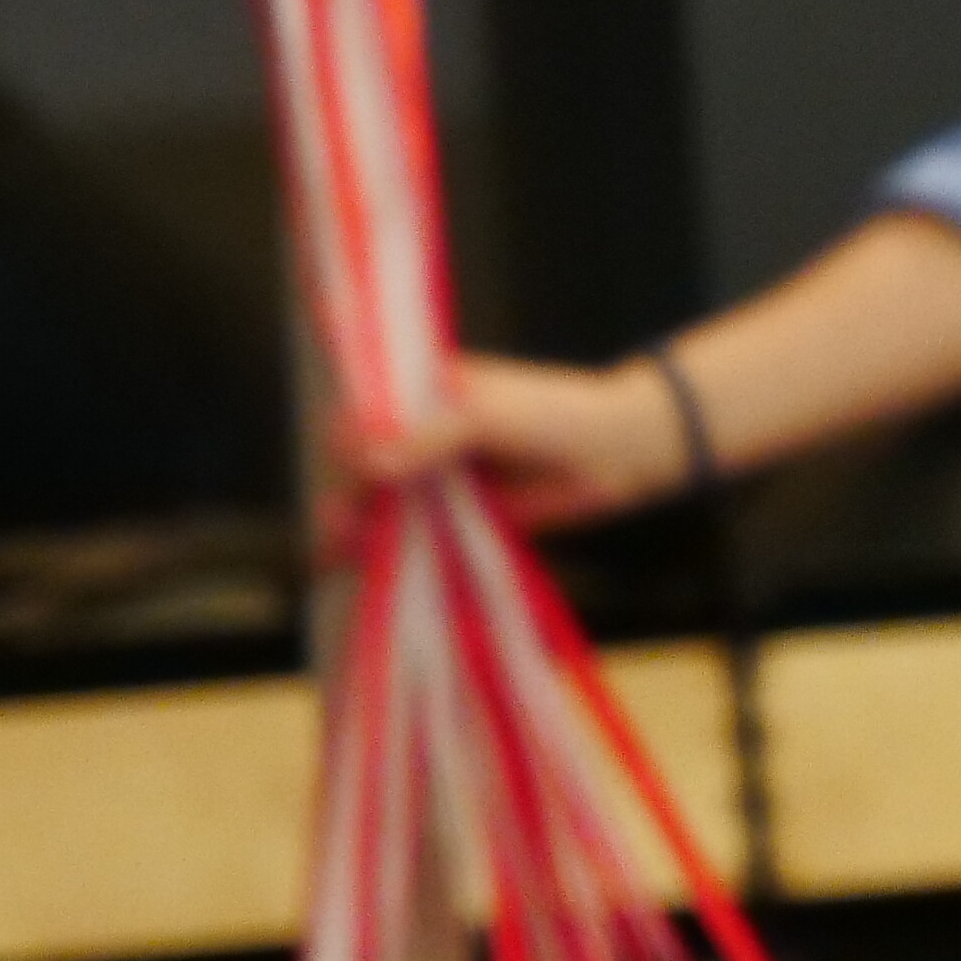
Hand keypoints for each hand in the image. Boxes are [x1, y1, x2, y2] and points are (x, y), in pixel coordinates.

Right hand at [344, 351, 692, 531]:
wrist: (619, 450)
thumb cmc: (554, 413)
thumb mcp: (485, 414)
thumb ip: (429, 436)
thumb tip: (367, 462)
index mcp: (421, 394)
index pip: (363, 415)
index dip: (348, 440)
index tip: (353, 465)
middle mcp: (422, 435)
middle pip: (364, 467)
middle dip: (348, 492)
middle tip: (342, 520)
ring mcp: (440, 479)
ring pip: (383, 505)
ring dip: (357, 527)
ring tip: (342, 548)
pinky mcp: (461, 518)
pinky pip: (417, 536)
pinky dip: (390, 551)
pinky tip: (363, 566)